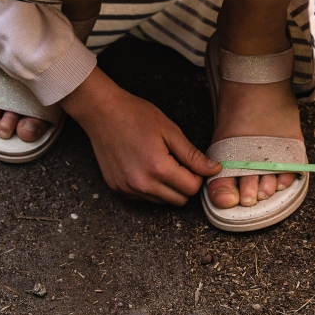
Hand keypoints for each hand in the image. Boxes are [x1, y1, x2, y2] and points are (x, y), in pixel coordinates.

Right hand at [61, 69, 218, 203]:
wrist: (101, 112)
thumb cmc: (134, 115)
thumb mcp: (170, 130)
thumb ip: (192, 155)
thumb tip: (213, 169)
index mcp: (158, 168)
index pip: (191, 188)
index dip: (197, 176)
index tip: (193, 164)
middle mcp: (142, 184)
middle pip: (178, 201)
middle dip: (184, 185)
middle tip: (178, 163)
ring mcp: (128, 188)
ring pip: (162, 202)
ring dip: (167, 188)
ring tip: (160, 163)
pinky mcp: (118, 189)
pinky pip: (144, 198)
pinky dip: (151, 188)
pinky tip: (145, 167)